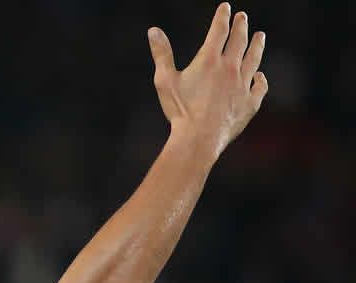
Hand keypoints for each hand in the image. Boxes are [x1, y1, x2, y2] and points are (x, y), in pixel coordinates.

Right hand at [148, 3, 267, 156]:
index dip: (222, 17)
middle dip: (241, 27)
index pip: (219, 31)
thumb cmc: (180, 111)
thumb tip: (153, 31)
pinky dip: (261, 79)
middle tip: (243, 17)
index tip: (226, 7)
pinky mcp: (250, 103)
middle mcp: (230, 68)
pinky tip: (260, 76)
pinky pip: (259, 87)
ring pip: (254, 60)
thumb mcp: (165, 80)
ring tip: (260, 36)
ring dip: (257, 46)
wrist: (200, 138)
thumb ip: (162, 54)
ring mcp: (243, 85)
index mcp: (209, 60)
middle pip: (240, 41)